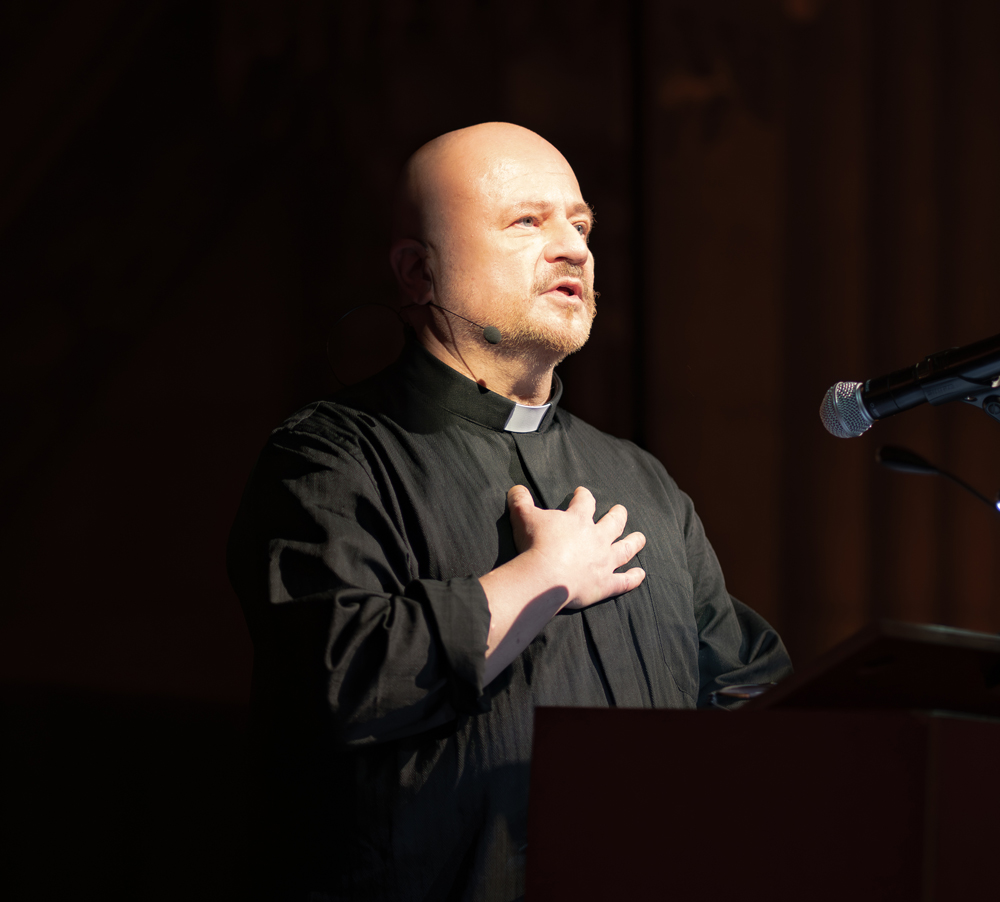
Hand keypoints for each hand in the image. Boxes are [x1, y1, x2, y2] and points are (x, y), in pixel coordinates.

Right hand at [506, 485, 645, 610]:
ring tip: (641, 538)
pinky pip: (624, 581)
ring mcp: (604, 561)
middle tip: (620, 510)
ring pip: (625, 549)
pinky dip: (633, 578)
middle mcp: (597, 538)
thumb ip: (520, 501)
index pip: (585, 501)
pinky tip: (641, 574)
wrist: (545, 577)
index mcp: (578, 520)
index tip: (582, 493)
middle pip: (614, 523)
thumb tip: (516, 488)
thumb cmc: (535, 544)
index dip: (584, 496)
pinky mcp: (605, 584)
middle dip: (618, 515)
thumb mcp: (522, 517)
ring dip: (634, 542)